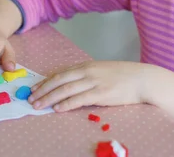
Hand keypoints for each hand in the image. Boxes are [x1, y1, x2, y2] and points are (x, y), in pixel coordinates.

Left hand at [28, 61, 151, 111]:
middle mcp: (88, 71)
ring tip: (38, 105)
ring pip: (66, 90)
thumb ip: (87, 76)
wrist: (143, 79)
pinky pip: (79, 99)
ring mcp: (94, 82)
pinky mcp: (101, 93)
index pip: (61, 73)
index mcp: (87, 65)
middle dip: (43, 90)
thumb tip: (71, 84)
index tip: (35, 88)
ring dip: (49, 98)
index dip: (46, 81)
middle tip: (31, 98)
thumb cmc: (125, 76)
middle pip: (59, 80)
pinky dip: (66, 103)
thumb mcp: (102, 70)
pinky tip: (57, 108)